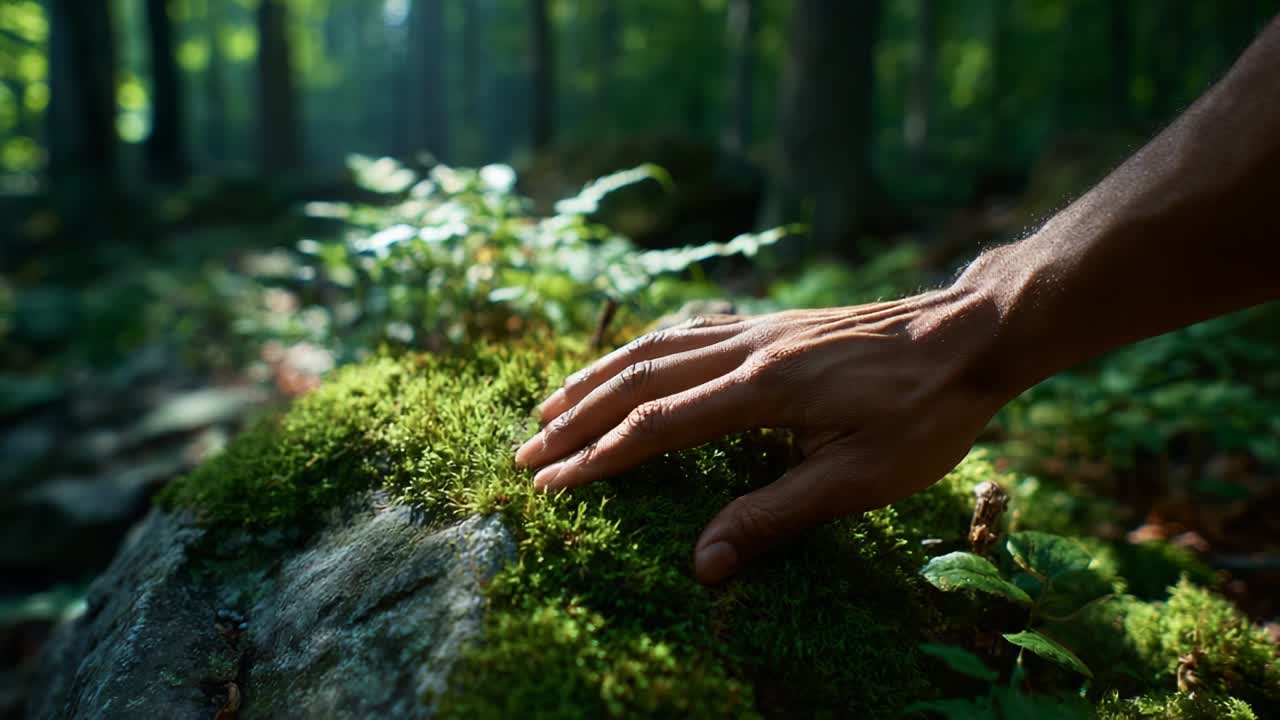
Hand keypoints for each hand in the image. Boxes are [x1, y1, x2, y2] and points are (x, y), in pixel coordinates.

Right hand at [515, 287, 1010, 583]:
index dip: (597, 460)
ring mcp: (757, 328)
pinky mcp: (771, 323)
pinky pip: (685, 331)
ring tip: (550, 406)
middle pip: (638, 383)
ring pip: (653, 348)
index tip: (551, 486)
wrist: (972, 333)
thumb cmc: (924, 412)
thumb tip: (704, 565)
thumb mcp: (859, 477)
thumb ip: (776, 516)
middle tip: (525, 454)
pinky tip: (630, 366)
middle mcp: (746, 348)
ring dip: (597, 380)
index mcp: (762, 389)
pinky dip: (640, 352)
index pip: (656, 428)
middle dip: (577, 421)